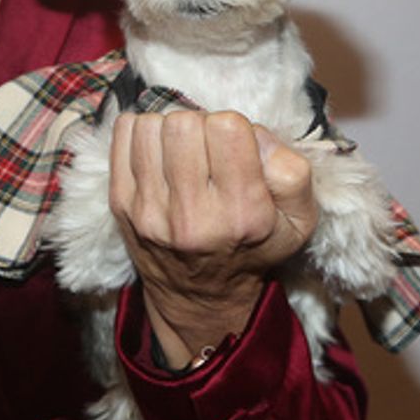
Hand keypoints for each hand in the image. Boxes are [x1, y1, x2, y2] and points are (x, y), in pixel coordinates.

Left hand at [109, 109, 317, 369]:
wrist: (199, 296)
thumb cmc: (252, 246)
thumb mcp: (298, 220)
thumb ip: (294, 172)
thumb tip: (255, 134)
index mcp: (243, 215)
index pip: (227, 128)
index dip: (234, 127)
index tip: (235, 148)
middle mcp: (192, 216)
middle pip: (184, 123)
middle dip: (200, 125)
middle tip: (206, 149)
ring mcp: (149, 211)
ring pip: (151, 125)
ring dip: (169, 128)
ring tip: (181, 151)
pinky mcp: (120, 204)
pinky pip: (123, 133)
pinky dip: (141, 131)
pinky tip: (157, 151)